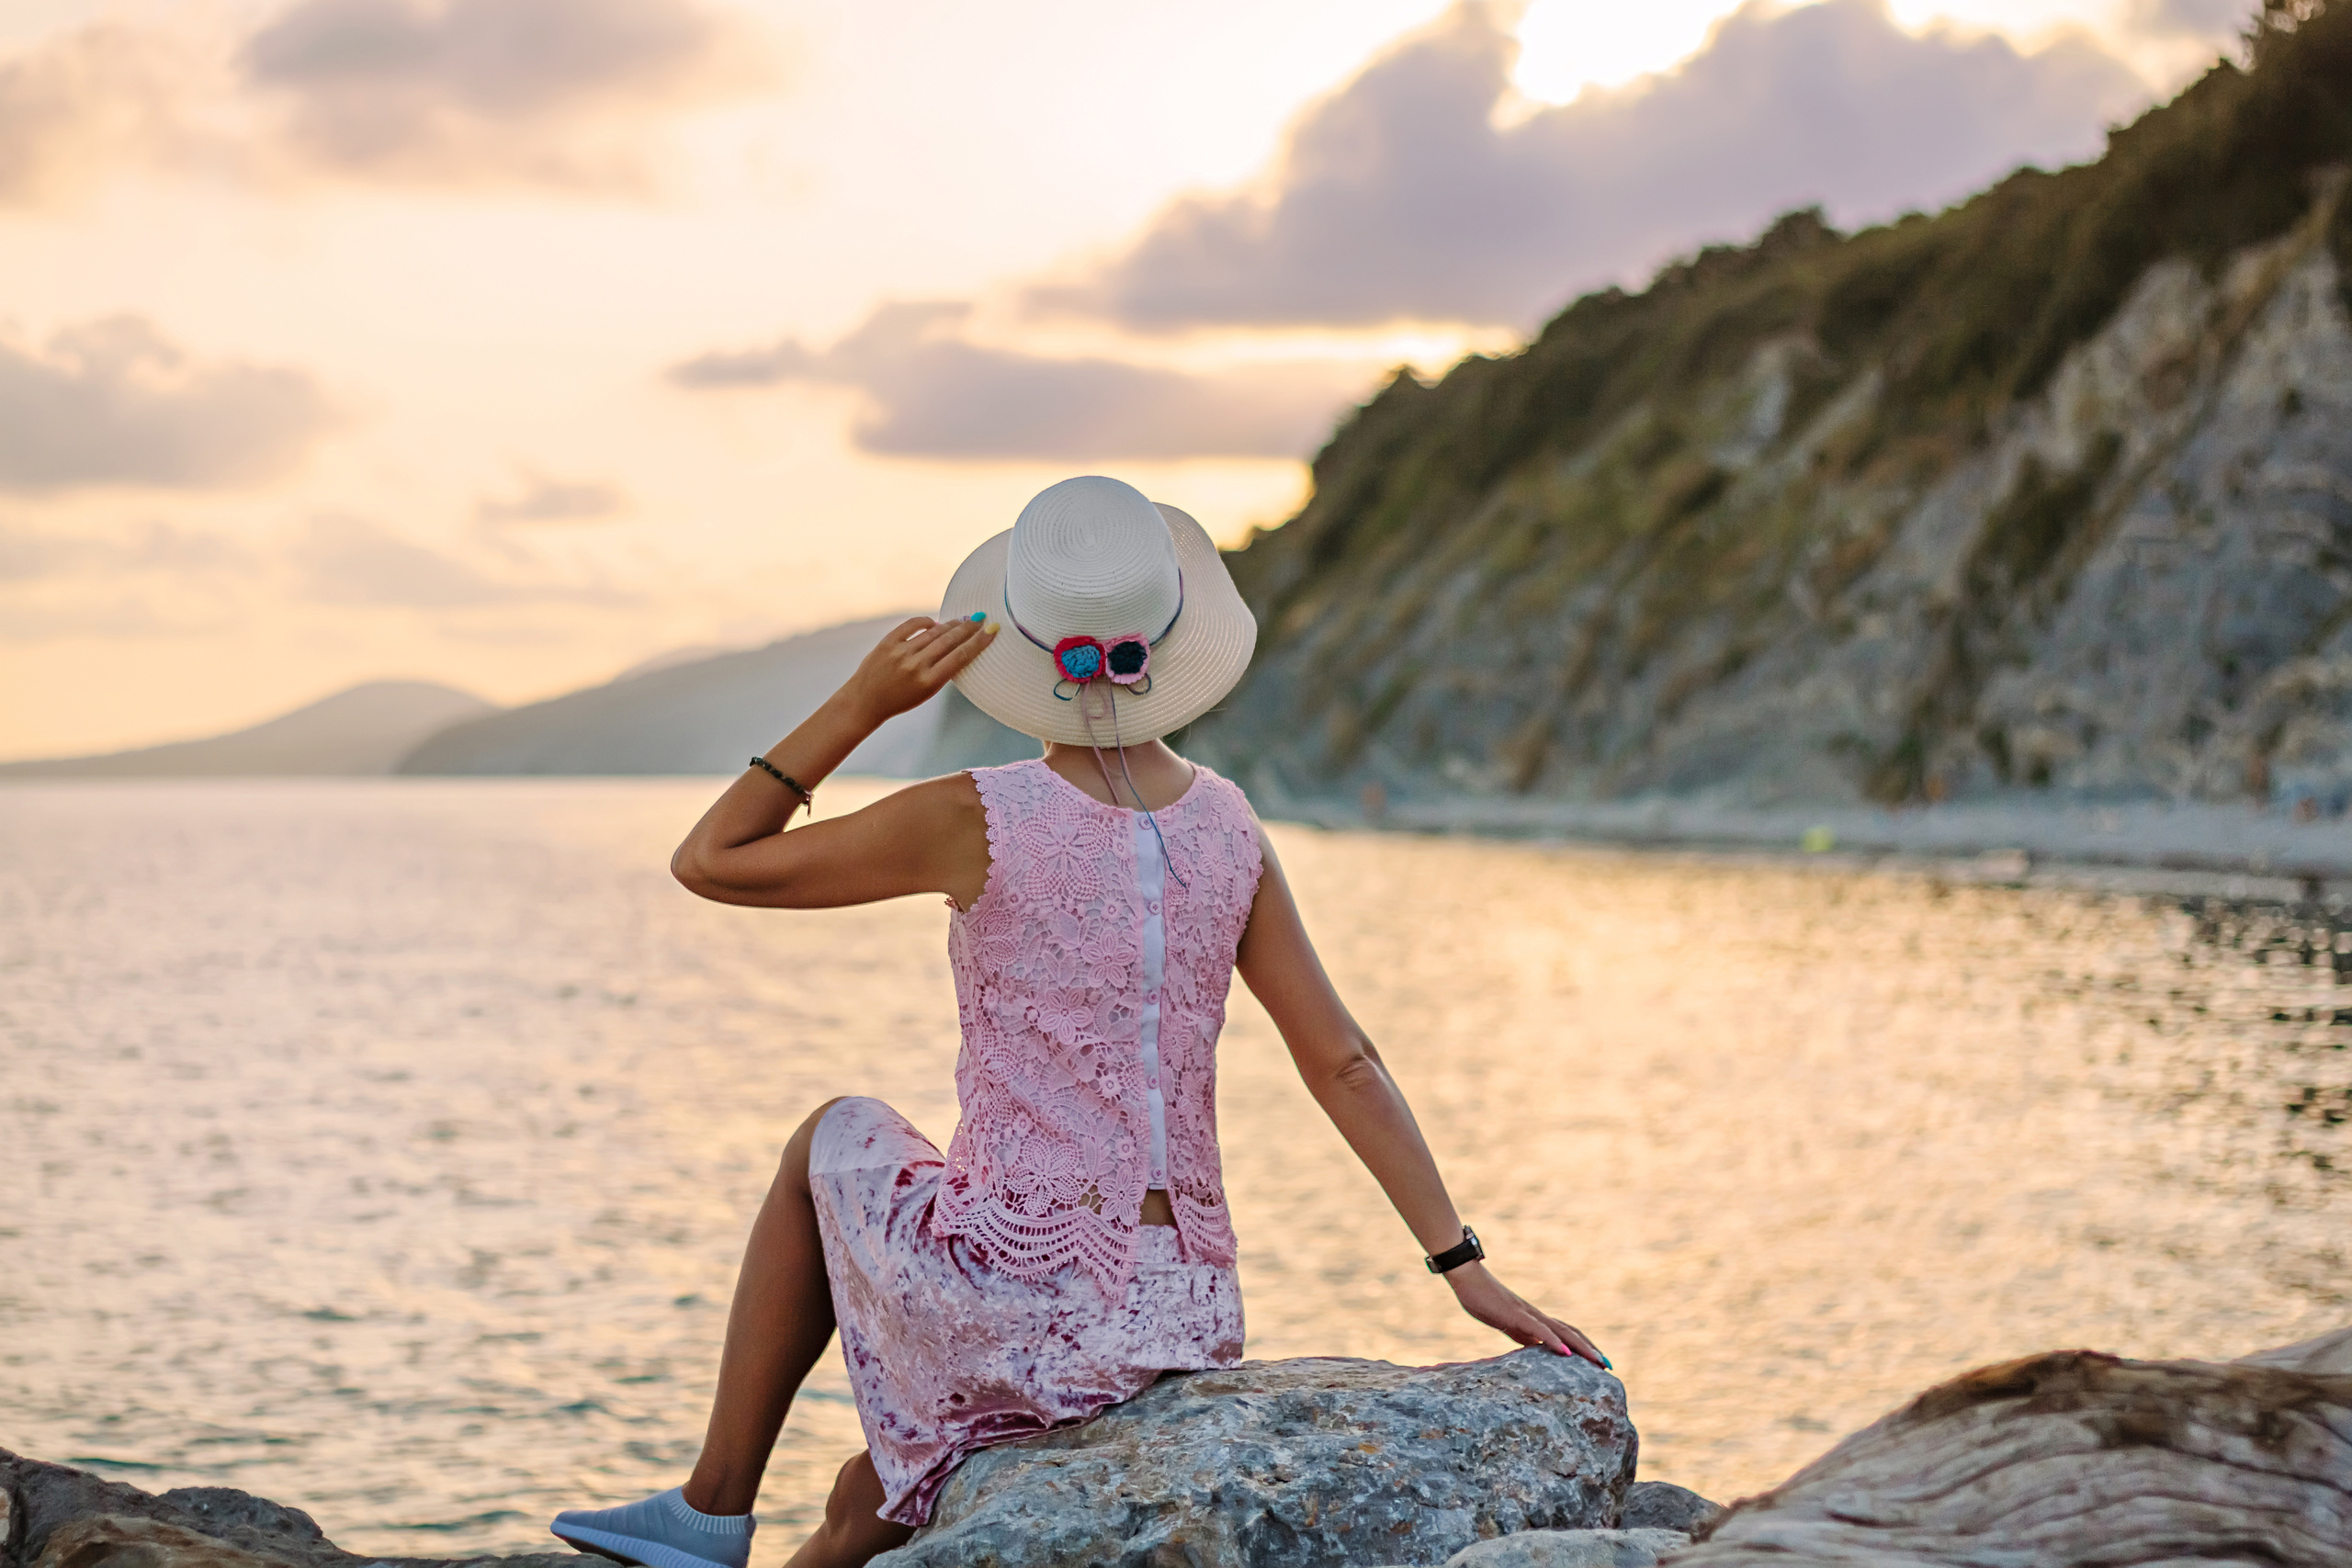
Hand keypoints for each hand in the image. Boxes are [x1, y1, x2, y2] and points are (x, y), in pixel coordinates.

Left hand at [841, 615, 995, 724]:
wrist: (865, 701)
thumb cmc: (899, 699)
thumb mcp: (927, 692)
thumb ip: (942, 670)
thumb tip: (958, 644)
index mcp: (929, 682)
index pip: (961, 656)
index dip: (979, 642)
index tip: (992, 631)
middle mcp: (916, 665)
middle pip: (950, 640)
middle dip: (969, 628)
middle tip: (981, 619)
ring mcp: (901, 653)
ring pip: (934, 632)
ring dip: (951, 624)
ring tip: (963, 620)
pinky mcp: (888, 643)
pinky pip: (912, 625)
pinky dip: (926, 621)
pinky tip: (934, 622)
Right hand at [1444, 1261, 1608, 1368]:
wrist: (1468, 1279)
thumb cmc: (1483, 1300)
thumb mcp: (1506, 1324)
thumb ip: (1521, 1334)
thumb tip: (1535, 1348)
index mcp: (1534, 1319)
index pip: (1566, 1333)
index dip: (1583, 1346)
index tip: (1597, 1361)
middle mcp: (1537, 1316)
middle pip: (1571, 1332)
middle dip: (1590, 1349)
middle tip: (1608, 1365)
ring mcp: (1528, 1314)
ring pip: (1561, 1331)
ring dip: (1582, 1346)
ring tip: (1598, 1360)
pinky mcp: (1516, 1315)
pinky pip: (1539, 1329)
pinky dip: (1555, 1341)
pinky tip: (1566, 1352)